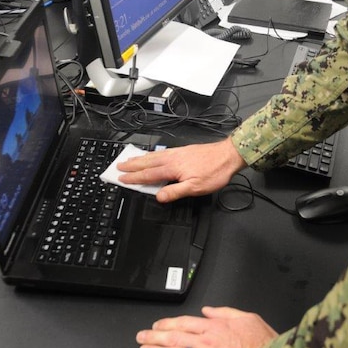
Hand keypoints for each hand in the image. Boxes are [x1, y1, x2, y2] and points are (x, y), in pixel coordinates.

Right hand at [116, 139, 246, 202]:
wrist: (228, 155)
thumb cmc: (214, 172)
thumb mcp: (195, 188)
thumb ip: (175, 192)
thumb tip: (159, 196)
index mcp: (173, 168)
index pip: (149, 174)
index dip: (134, 178)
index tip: (122, 179)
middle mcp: (172, 158)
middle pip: (148, 162)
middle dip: (132, 165)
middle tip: (119, 167)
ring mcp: (178, 153)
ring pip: (154, 156)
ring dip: (140, 159)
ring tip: (130, 160)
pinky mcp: (183, 151)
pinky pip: (162, 152)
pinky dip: (152, 154)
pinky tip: (152, 155)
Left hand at [136, 306, 277, 347]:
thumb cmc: (263, 344)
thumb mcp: (247, 318)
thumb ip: (225, 313)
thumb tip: (208, 310)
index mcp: (216, 327)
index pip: (185, 322)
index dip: (168, 323)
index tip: (157, 324)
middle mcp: (207, 343)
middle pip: (175, 337)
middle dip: (155, 336)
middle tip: (141, 336)